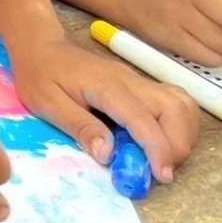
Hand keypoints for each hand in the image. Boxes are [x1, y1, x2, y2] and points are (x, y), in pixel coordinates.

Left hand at [6, 36, 197, 181]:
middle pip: (175, 109)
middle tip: (160, 171)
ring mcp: (139, 81)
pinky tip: (159, 141)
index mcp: (106, 86)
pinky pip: (174, 102)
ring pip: (181, 104)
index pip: (144, 118)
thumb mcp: (48, 104)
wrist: (41, 47)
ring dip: (182, 135)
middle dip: (177, 145)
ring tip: (160, 158)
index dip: (158, 149)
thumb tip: (108, 155)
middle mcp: (131, 81)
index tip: (163, 176)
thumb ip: (80, 127)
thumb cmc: (39, 75)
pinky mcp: (141, 85)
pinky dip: (178, 125)